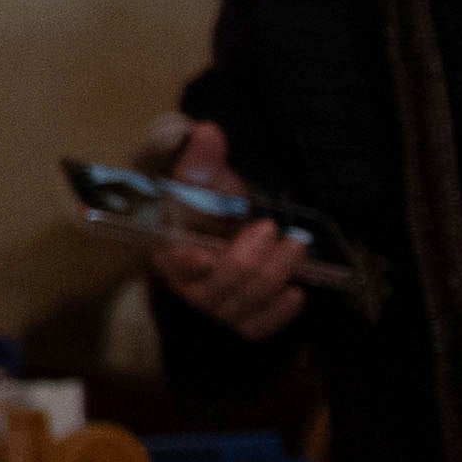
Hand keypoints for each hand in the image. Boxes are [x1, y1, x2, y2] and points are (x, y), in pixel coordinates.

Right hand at [133, 118, 304, 342]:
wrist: (222, 219)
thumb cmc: (204, 199)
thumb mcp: (202, 175)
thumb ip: (200, 158)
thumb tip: (207, 132)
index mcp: (166, 247)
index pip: (171, 264)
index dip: (188, 264)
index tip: (208, 255)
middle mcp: (186, 282)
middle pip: (214, 289)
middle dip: (248, 263)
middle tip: (271, 230)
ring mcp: (213, 302)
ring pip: (238, 309)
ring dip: (271, 279)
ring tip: (294, 249)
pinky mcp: (240, 314)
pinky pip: (254, 329)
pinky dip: (277, 315)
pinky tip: (296, 294)